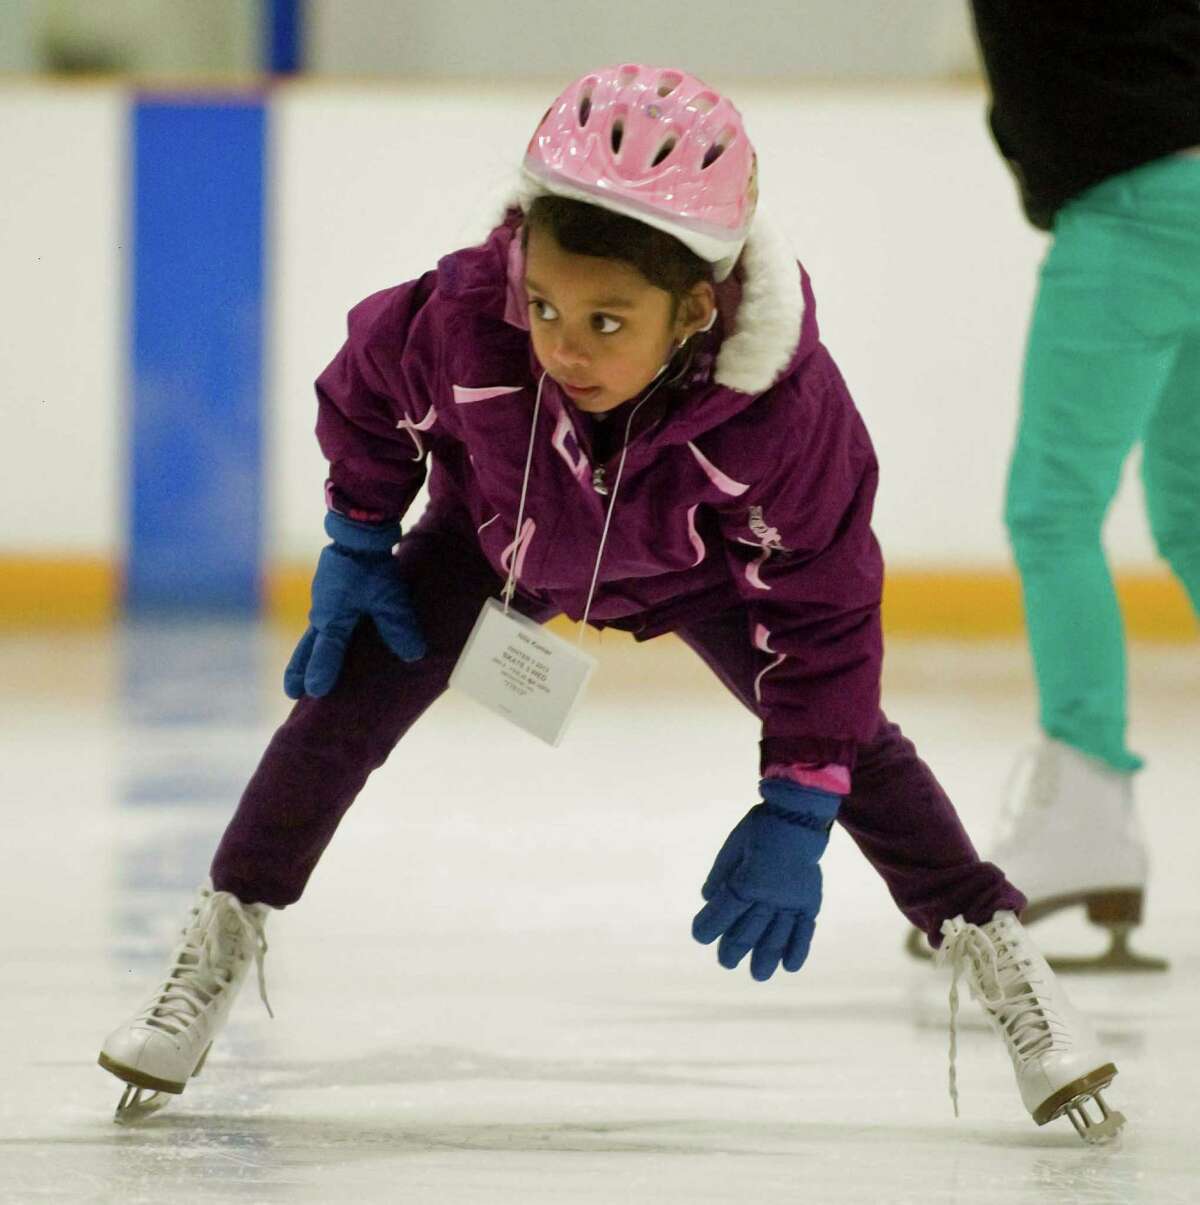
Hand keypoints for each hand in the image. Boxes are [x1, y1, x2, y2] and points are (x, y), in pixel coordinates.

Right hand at [284, 511, 425, 698]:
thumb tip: (414, 655)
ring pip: (313, 634)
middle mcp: (323, 613)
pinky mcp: (330, 590)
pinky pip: (322, 620)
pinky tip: (326, 635)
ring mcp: (324, 600)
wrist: (358, 530)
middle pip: (308, 648)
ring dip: (307, 653)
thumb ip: (398, 627)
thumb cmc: (371, 565)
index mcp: (332, 618)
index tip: (313, 693)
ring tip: (304, 670)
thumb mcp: (389, 598)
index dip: (320, 673)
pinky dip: (319, 635)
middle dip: (300, 669)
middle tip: (291, 692)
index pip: (326, 653)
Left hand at [692, 780, 839, 980]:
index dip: (708, 927)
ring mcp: (792, 901)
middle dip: (733, 949)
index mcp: (747, 882)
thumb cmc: (759, 829)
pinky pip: (805, 931)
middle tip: (726, 962)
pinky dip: (798, 950)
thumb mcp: (732, 847)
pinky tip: (789, 967)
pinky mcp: (810, 902)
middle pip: (748, 931)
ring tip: (758, 974)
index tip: (699, 936)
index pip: (723, 913)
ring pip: (777, 937)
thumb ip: (719, 875)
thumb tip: (707, 898)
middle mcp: (770, 897)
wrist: (797, 816)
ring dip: (766, 958)